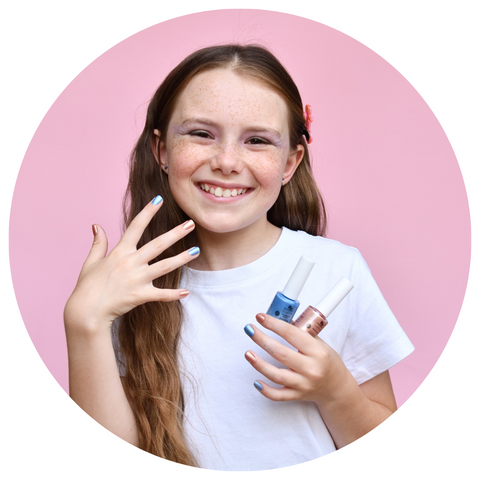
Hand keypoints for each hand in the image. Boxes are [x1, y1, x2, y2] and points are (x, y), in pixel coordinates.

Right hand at [64, 196, 198, 331]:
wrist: (86, 311)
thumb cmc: (87, 286)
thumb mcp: (91, 262)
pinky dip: (173, 294)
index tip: (159, 199)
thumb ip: (98, 243)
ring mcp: (137, 279)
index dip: (148, 212)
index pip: (136, 226)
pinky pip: (161, 294)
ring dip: (182, 258)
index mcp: (120, 252)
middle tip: (191, 223)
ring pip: (165, 266)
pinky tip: (186, 292)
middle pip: (158, 244)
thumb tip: (97, 225)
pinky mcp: (140, 295)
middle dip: (176, 233)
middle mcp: (131, 262)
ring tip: (197, 251)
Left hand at [244, 313, 349, 404]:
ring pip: (277, 375)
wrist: (336, 388)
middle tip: (249, 329)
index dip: (274, 324)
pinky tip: (256, 382)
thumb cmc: (326, 361)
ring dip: (259, 364)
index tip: (261, 317)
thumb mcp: (319, 343)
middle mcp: (310, 368)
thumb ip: (301, 333)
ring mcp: (303, 384)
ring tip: (247, 353)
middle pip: (281, 353)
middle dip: (262, 340)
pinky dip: (266, 390)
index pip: (291, 334)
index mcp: (317, 352)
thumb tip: (278, 318)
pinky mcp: (297, 396)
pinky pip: (278, 395)